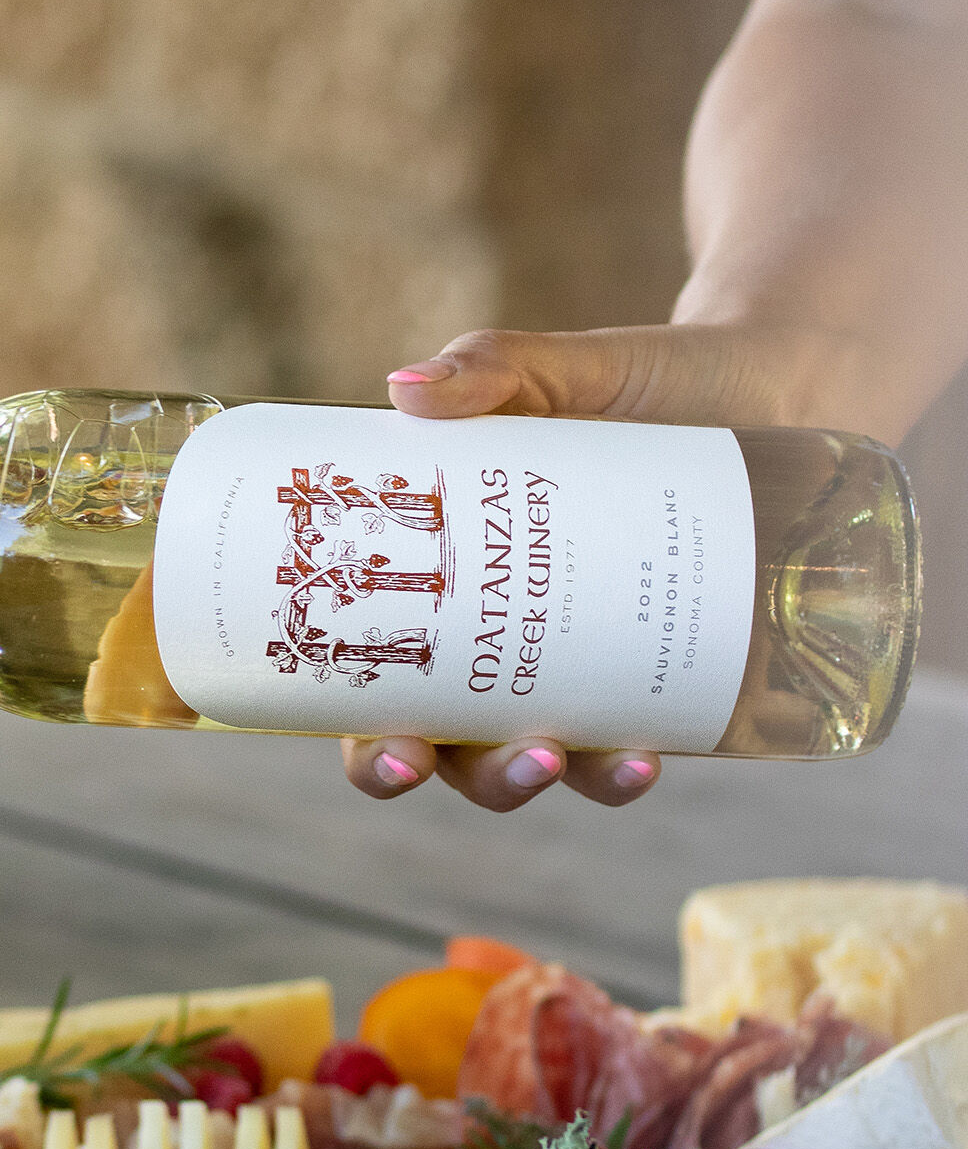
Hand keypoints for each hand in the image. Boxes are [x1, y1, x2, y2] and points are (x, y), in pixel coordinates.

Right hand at [339, 318, 831, 815]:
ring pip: (545, 763)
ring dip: (529, 779)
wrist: (785, 382)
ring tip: (553, 758)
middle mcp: (514, 644)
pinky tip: (646, 757)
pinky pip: (635, 745)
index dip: (363, 737)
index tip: (386, 749)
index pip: (384, 684)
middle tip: (441, 760)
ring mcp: (593, 670)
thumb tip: (404, 388)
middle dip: (449, 771)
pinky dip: (624, 769)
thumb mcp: (564, 370)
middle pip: (457, 748)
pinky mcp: (671, 676)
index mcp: (455, 584)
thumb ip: (489, 369)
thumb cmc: (652, 380)